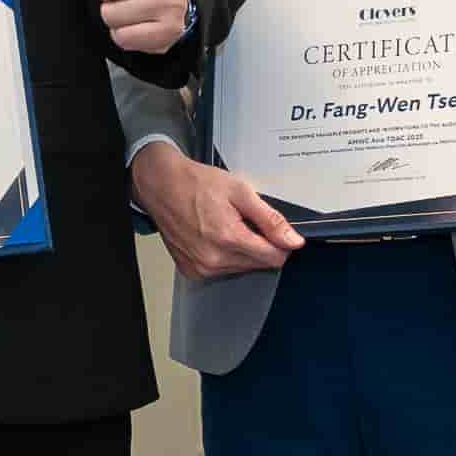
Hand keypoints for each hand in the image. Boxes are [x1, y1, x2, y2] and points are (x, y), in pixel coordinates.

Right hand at [129, 141, 304, 283]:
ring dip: (241, 251)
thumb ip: (270, 219)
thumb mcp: (240, 191)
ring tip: (225, 226)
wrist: (162, 185)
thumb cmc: (196, 184)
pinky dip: (224, 256)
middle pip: (259, 264)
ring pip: (241, 269)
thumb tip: (293, 240)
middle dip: (259, 245)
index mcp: (228, 238)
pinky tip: (213, 236)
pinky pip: (222, 271)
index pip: (274, 258)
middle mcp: (214, 259)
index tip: (273, 230)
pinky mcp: (192, 271)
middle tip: (242, 221)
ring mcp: (201, 268)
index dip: (280, 243)